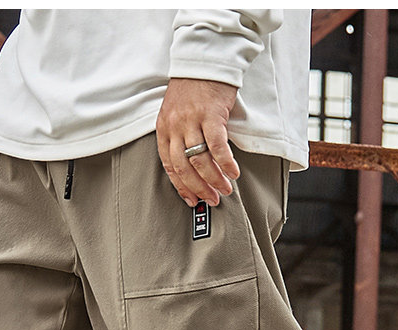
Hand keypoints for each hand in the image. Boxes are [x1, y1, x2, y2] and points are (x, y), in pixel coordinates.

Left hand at [156, 77, 239, 206]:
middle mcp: (175, 127)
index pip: (170, 167)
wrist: (205, 59)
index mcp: (164, 129)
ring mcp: (192, 121)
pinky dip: (226, 163)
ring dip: (214, 180)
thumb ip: (179, 138)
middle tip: (212, 199)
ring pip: (200, 161)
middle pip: (185, 168)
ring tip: (225, 189)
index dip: (182, 187)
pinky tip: (233, 173)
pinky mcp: (210, 115)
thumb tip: (192, 168)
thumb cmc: (193, 89)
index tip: (193, 200)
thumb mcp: (177, 114)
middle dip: (199, 189)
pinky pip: (217, 147)